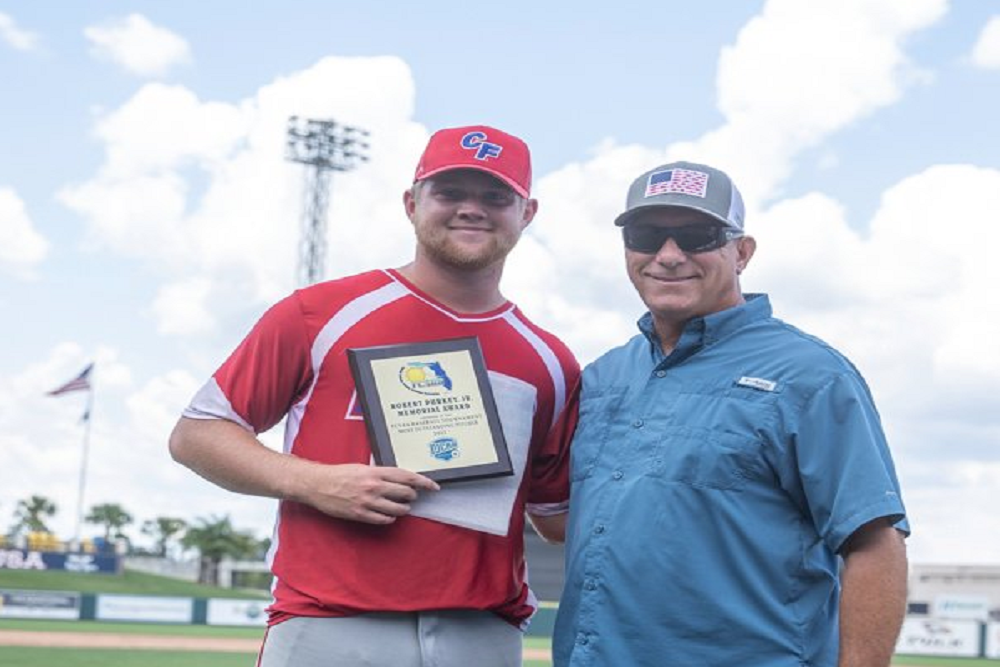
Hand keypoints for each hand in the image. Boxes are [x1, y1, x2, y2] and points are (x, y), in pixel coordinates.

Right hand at [300, 463, 439, 524]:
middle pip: (406, 493)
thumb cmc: (340, 474)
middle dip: (412, 496)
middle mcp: (374, 486)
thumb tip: (401, 479)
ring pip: (397, 509)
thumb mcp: (363, 467)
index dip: (424, 482)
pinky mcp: (360, 514)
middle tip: (410, 496)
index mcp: (376, 472)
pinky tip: (388, 516)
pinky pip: (384, 520)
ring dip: (403, 509)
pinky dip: (390, 519)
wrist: (318, 484)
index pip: (407, 476)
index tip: (434, 486)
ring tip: (401, 507)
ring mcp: (367, 501)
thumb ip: (381, 473)